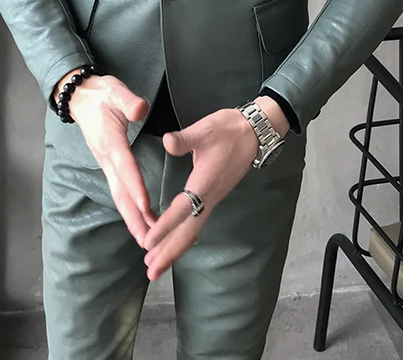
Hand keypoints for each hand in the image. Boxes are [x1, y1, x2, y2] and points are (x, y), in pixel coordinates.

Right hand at [54, 68, 156, 246]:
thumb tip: (140, 109)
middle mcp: (107, 157)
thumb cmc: (101, 93)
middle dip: (134, 216)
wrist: (82, 97)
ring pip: (118, 195)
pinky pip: (118, 191)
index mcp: (111, 140)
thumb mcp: (115, 90)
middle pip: (120, 191)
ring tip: (147, 239)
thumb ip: (128, 101)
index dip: (135, 186)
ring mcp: (106, 164)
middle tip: (149, 238)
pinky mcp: (108, 165)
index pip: (125, 166)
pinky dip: (128, 208)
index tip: (146, 206)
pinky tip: (139, 219)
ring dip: (132, 218)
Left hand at [141, 96, 289, 280]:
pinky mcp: (214, 196)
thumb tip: (167, 142)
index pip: (182, 210)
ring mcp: (213, 198)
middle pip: (189, 232)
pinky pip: (197, 224)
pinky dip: (183, 237)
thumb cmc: (229, 130)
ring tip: (156, 266)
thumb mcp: (205, 129)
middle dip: (169, 252)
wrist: (254, 132)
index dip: (165, 227)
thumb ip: (185, 138)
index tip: (148, 242)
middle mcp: (209, 196)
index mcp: (204, 182)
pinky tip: (175, 244)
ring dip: (174, 249)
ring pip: (193, 231)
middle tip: (150, 273)